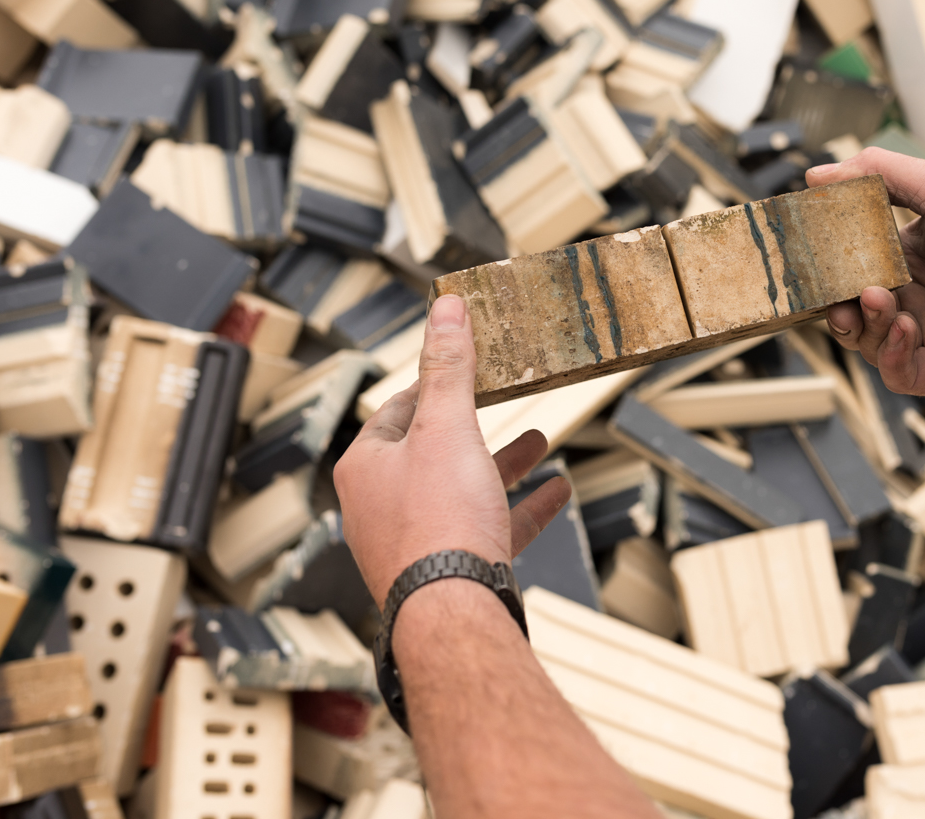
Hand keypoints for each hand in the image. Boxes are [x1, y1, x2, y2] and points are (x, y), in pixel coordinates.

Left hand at [333, 294, 571, 606]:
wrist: (453, 614)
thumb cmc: (438, 522)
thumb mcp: (448, 428)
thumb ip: (450, 368)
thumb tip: (445, 309)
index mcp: (365, 467)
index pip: (397, 409)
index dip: (434, 383)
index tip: (465, 365)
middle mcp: (380, 505)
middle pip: (432, 450)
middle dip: (475, 423)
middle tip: (503, 399)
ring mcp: (414, 542)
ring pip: (463, 490)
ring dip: (503, 463)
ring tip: (540, 441)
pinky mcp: (449, 570)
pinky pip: (488, 529)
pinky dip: (522, 507)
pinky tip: (558, 492)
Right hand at [806, 148, 924, 394]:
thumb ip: (875, 174)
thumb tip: (815, 175)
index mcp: (911, 252)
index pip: (850, 264)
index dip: (825, 266)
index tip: (803, 259)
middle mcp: (918, 294)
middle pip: (850, 308)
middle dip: (832, 302)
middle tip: (827, 292)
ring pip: (868, 342)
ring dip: (864, 323)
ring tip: (879, 299)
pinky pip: (899, 373)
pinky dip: (891, 354)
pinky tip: (905, 328)